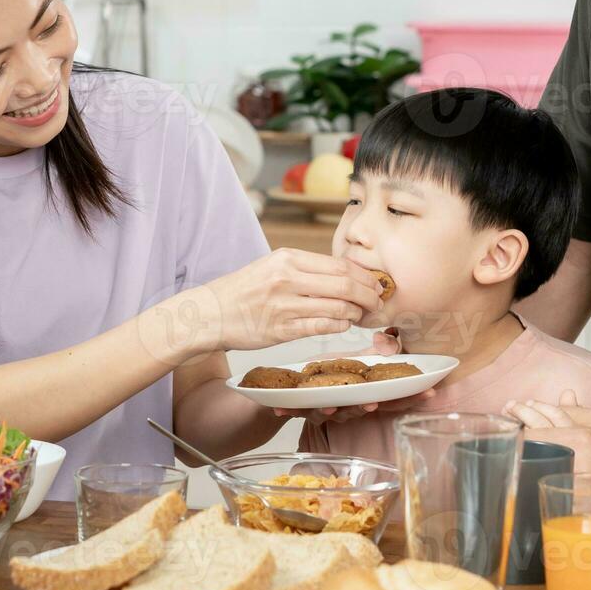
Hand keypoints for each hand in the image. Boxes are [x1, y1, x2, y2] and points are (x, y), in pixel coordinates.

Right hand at [160, 249, 384, 357]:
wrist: (212, 313)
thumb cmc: (245, 290)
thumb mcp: (272, 266)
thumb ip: (306, 268)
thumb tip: (346, 274)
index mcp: (287, 259)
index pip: (339, 265)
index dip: (365, 275)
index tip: (376, 282)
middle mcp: (287, 279)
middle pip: (344, 285)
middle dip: (369, 295)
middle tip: (379, 301)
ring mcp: (285, 306)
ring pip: (337, 308)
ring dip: (356, 313)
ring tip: (362, 314)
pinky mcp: (282, 330)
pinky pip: (322, 327)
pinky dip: (339, 325)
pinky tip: (343, 323)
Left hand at [272, 331, 432, 425]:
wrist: (294, 390)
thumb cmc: (329, 374)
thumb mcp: (358, 360)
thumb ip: (377, 351)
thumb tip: (390, 338)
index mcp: (365, 394)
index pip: (394, 398)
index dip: (412, 397)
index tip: (429, 392)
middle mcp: (349, 405)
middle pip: (364, 409)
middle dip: (371, 407)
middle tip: (375, 402)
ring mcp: (327, 409)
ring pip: (331, 413)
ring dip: (332, 411)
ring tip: (332, 405)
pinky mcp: (302, 407)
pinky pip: (296, 409)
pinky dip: (288, 408)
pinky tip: (279, 405)